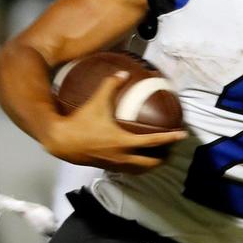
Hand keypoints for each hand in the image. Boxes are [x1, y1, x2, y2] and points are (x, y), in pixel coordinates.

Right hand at [44, 71, 186, 172]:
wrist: (60, 141)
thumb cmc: (80, 121)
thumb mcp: (96, 101)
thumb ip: (110, 85)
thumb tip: (123, 72)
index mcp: (124, 141)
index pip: (154, 142)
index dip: (170, 139)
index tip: (182, 135)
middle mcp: (123, 157)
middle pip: (152, 163)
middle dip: (164, 158)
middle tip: (172, 150)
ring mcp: (116, 164)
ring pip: (141, 170)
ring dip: (152, 165)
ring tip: (160, 157)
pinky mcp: (108, 167)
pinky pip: (129, 170)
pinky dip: (138, 167)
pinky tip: (139, 159)